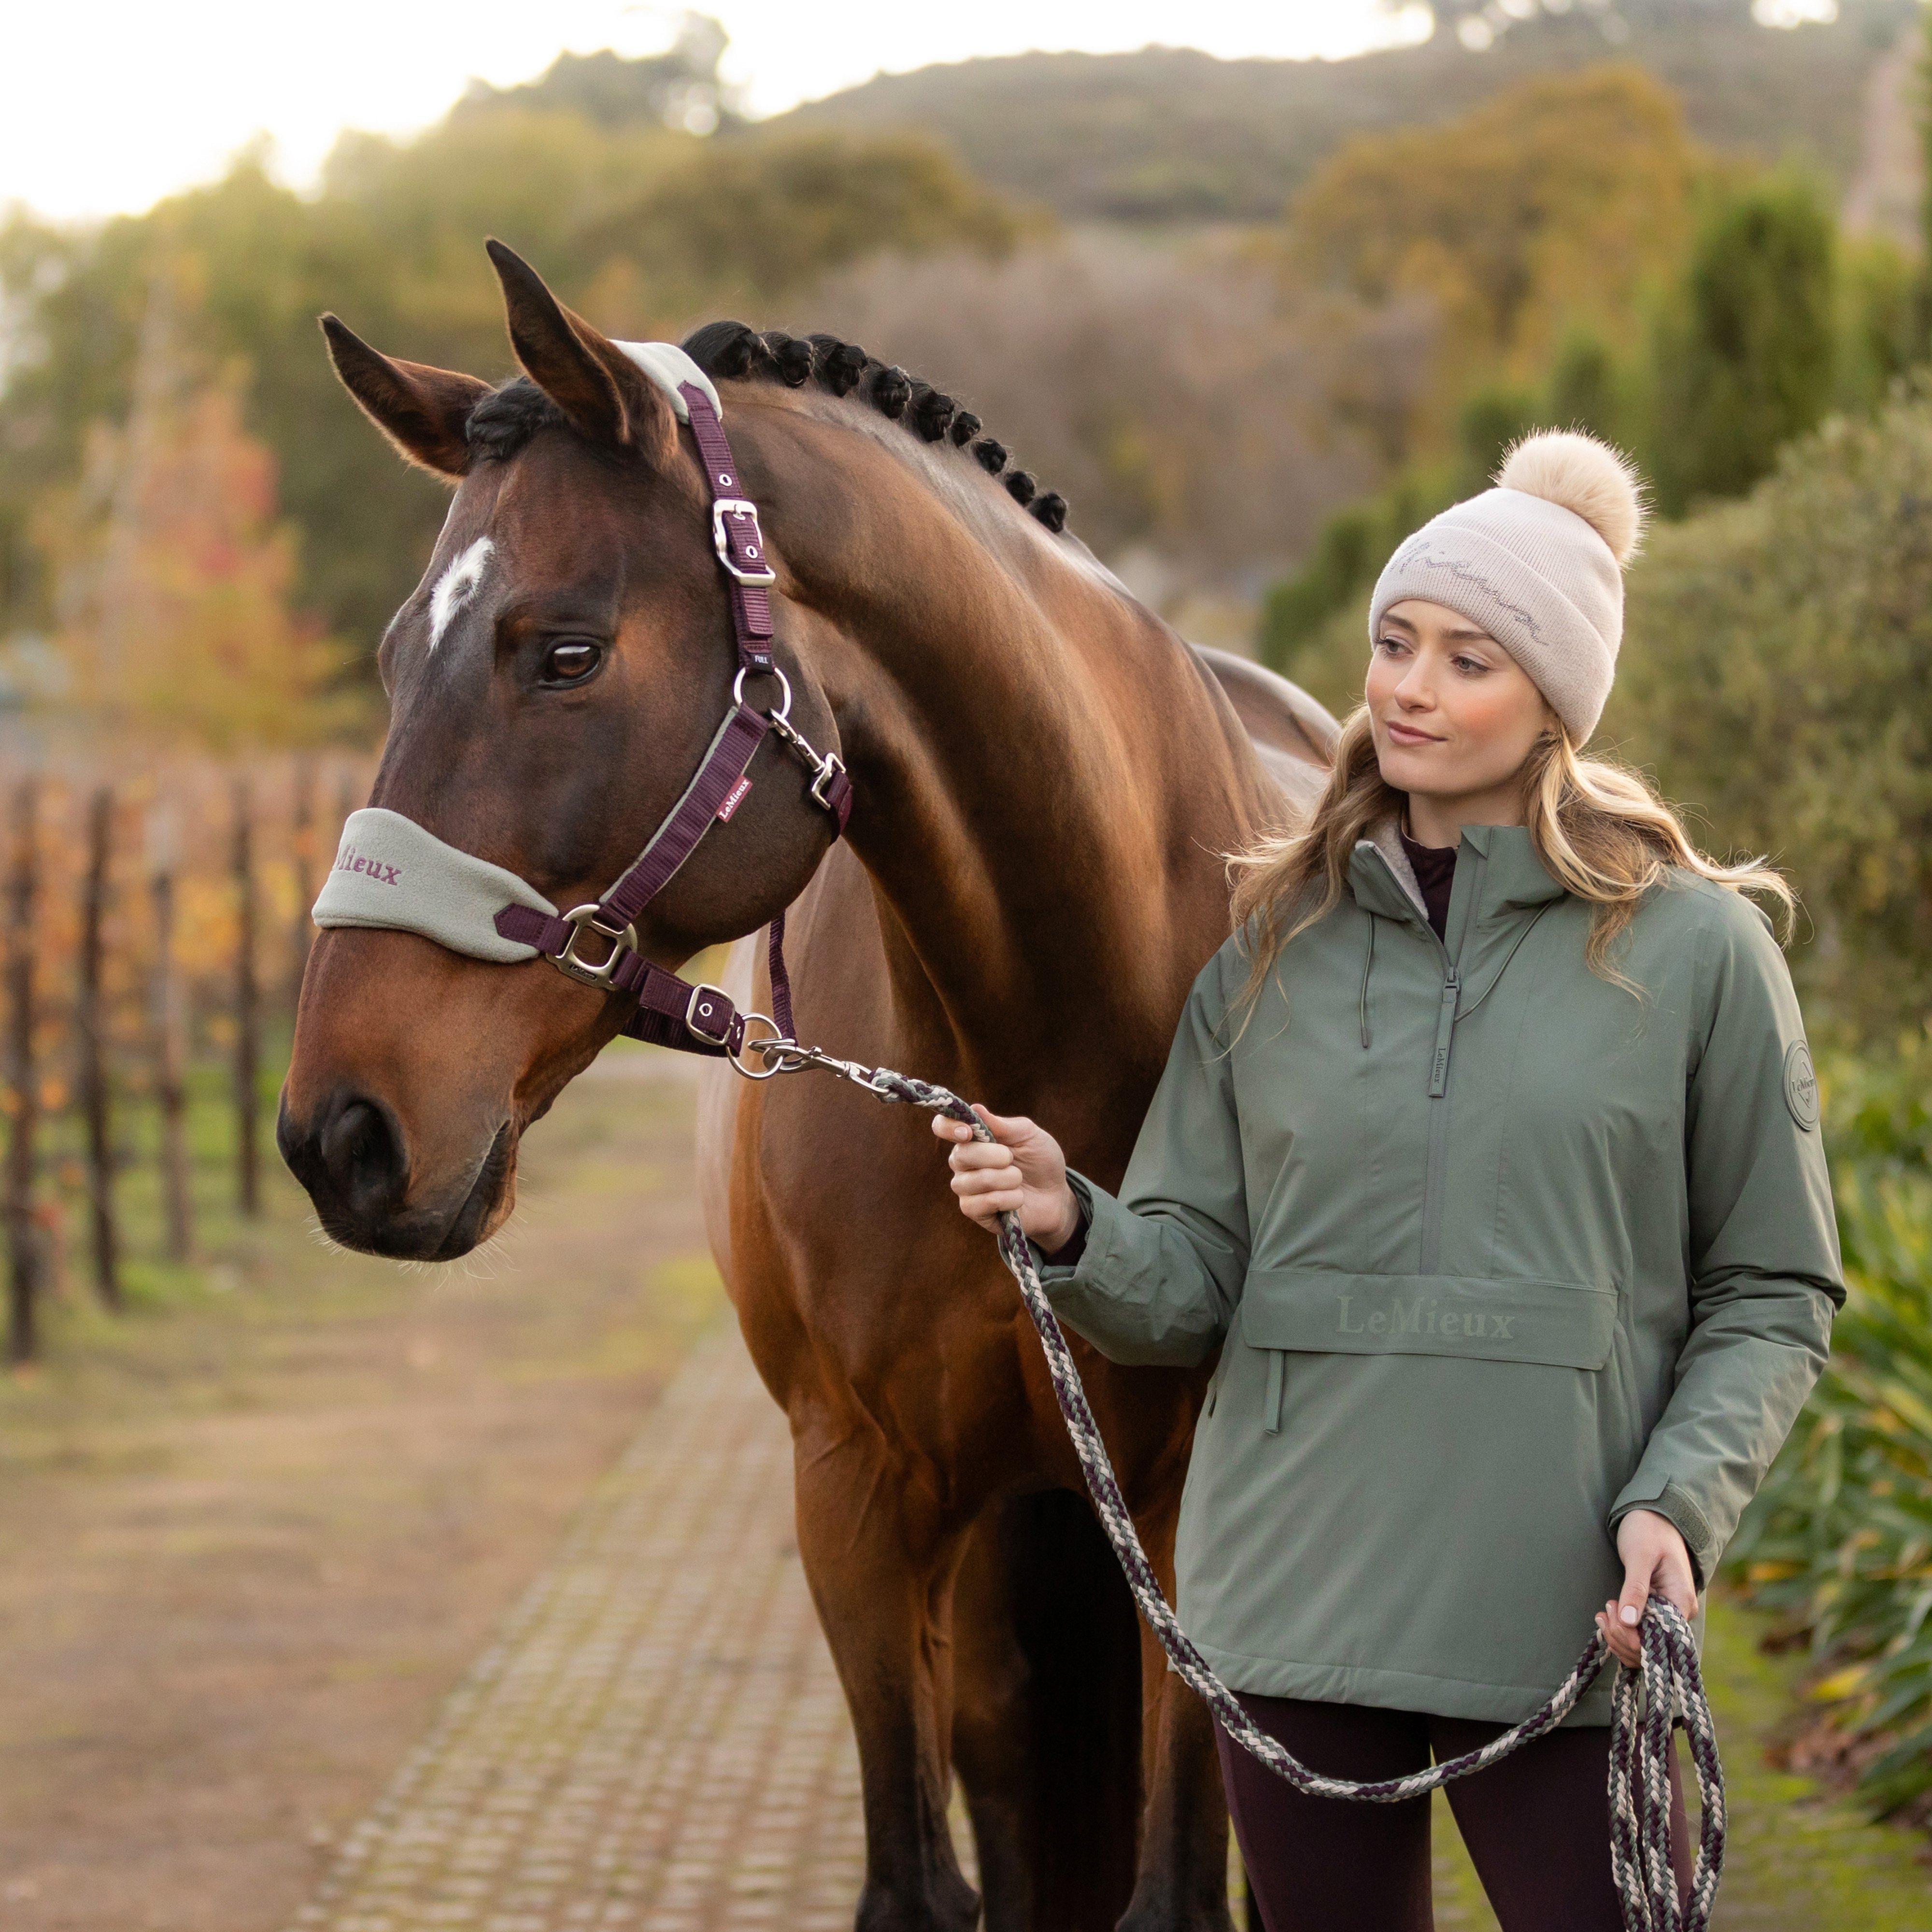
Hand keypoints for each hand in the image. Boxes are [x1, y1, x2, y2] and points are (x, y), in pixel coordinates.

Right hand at [931, 1105, 1079, 1247]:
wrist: (1057, 1195)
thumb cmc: (1040, 1161)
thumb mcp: (1029, 1136)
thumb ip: (1003, 1124)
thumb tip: (975, 1107)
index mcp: (973, 1138)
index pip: (942, 1126)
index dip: (948, 1127)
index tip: (968, 1133)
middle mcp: (963, 1162)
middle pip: (959, 1156)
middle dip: (992, 1156)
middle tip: (1011, 1158)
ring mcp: (966, 1188)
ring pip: (972, 1181)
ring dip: (1005, 1179)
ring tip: (1018, 1180)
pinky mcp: (974, 1211)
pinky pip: (981, 1203)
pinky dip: (1007, 1199)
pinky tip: (1017, 1199)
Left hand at [1595, 1509, 1698, 1668]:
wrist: (1654, 1517)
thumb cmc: (1649, 1531)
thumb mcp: (1640, 1556)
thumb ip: (1635, 1588)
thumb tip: (1628, 1621)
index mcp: (1682, 1603)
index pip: (1660, 1641)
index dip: (1633, 1638)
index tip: (1613, 1615)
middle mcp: (1679, 1615)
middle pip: (1650, 1649)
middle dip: (1622, 1636)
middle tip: (1606, 1610)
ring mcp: (1667, 1616)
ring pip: (1643, 1647)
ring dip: (1619, 1636)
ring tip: (1604, 1612)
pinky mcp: (1654, 1613)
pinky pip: (1639, 1635)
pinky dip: (1621, 1632)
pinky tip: (1606, 1616)